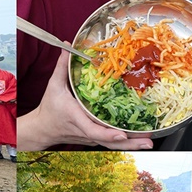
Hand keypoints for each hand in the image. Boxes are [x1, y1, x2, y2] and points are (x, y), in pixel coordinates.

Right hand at [17, 51, 154, 149]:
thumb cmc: (49, 109)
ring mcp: (91, 138)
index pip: (93, 129)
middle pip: (110, 142)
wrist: (42, 129)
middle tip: (148, 142)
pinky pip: (111, 143)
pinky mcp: (94, 139)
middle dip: (130, 143)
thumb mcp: (53, 86)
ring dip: (132, 145)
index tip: (122, 134)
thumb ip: (62, 66)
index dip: (108, 134)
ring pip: (113, 145)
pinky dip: (126, 143)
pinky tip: (140, 140)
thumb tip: (68, 46)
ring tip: (149, 143)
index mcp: (77, 118)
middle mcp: (86, 131)